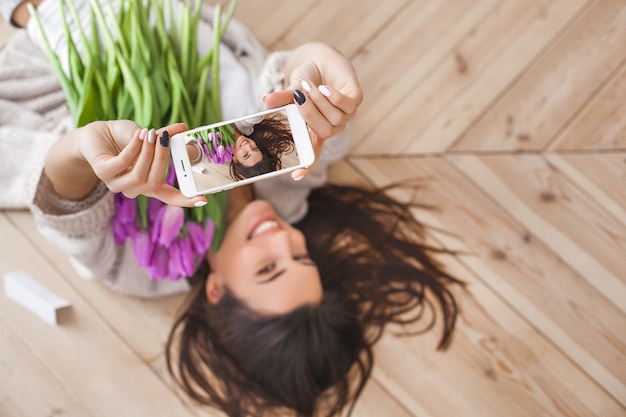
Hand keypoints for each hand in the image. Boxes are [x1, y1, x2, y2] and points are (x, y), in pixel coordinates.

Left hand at [80, 120, 207, 206]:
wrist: (97, 133)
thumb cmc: (126, 137)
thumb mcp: (151, 137)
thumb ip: (165, 137)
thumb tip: (183, 128)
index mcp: (149, 183)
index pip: (169, 197)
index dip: (186, 200)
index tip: (202, 200)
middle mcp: (134, 188)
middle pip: (155, 182)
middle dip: (163, 159)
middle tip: (165, 138)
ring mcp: (117, 184)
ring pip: (140, 177)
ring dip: (147, 153)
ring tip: (151, 134)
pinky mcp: (104, 174)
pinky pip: (123, 164)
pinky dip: (134, 148)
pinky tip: (138, 135)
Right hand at [263, 42, 362, 178]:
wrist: (322, 60)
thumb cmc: (306, 79)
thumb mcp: (291, 89)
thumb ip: (283, 98)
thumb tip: (266, 101)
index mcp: (315, 129)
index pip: (312, 153)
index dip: (306, 166)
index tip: (296, 176)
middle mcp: (332, 126)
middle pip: (323, 131)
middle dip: (310, 115)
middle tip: (298, 97)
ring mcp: (346, 115)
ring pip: (335, 118)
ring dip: (319, 101)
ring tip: (308, 86)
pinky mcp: (355, 100)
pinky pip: (347, 105)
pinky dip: (334, 98)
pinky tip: (324, 88)